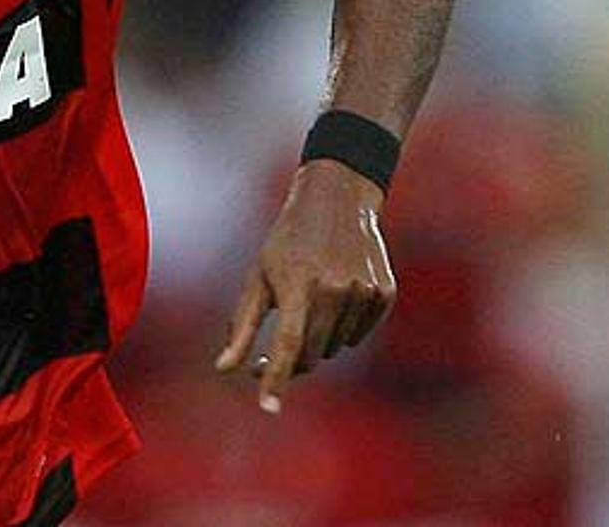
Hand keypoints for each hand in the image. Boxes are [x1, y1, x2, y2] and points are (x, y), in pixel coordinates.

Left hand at [214, 159, 395, 414]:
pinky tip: (337, 292)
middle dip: (294, 358)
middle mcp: (335, 289)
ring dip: (320, 337)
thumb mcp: (259, 276)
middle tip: (277, 343)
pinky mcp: (385, 293)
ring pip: (337, 346)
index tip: (267, 409)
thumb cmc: (286, 242)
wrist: (337, 200)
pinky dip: (345, 326)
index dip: (277, 378)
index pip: (288, 344)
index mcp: (299, 284)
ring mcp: (364, 291)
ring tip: (312, 297)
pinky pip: (359, 333)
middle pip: (313, 355)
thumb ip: (243, 326)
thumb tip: (223, 369)